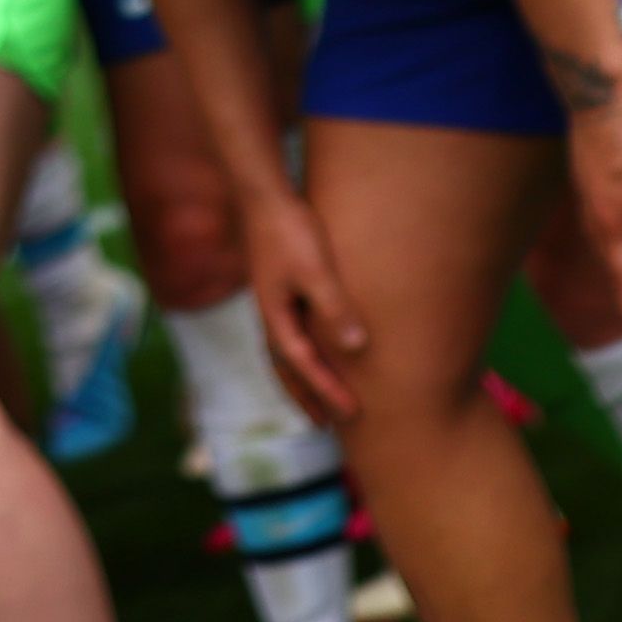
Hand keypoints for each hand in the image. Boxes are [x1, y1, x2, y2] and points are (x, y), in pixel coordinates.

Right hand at [240, 194, 370, 421]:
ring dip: (300, 379)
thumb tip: (357, 349)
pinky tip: (316, 347)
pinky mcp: (279, 288)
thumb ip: (335, 308)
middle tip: (327, 426)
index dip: (329, 392)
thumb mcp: (316, 269)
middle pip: (285, 370)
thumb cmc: (291, 230)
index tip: (353, 414)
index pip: (304, 367)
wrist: (264, 195)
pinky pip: (290, 333)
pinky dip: (300, 353)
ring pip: (284, 353)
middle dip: (306, 397)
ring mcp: (272, 302)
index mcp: (276, 318)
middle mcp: (270, 316)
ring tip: (318, 396)